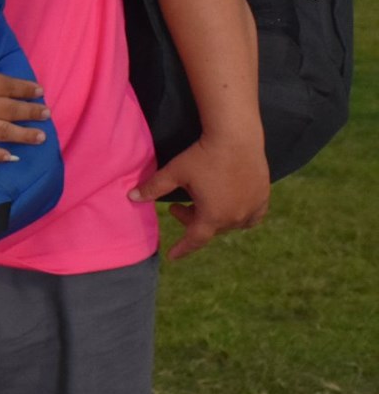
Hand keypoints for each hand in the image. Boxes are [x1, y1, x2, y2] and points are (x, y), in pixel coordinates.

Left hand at [129, 132, 269, 259]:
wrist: (236, 138)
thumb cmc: (202, 155)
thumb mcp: (175, 172)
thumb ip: (154, 187)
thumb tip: (131, 197)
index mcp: (212, 216)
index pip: (194, 239)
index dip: (182, 249)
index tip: (172, 256)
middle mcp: (234, 218)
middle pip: (210, 228)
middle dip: (191, 221)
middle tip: (176, 207)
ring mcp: (251, 209)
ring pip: (229, 223)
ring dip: (213, 218)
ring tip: (200, 201)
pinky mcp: (263, 198)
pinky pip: (250, 217)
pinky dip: (238, 216)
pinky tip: (229, 205)